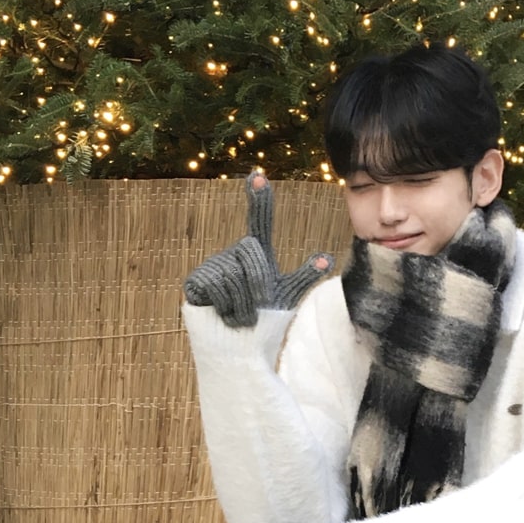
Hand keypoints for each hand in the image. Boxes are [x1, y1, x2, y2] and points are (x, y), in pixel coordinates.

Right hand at [184, 170, 332, 326]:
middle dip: (258, 283)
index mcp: (255, 252)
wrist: (240, 347)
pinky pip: (216, 287)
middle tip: (259, 307)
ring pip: (233, 275)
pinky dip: (227, 308)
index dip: (259, 200)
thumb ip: (304, 275)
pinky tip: (226, 317)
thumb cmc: (264, 320)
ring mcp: (213, 265)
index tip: (259, 175)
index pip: (259, 221)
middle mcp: (233, 253)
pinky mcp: (196, 281)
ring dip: (244, 305)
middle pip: (250, 252)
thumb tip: (327, 257)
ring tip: (242, 318)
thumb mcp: (286, 296)